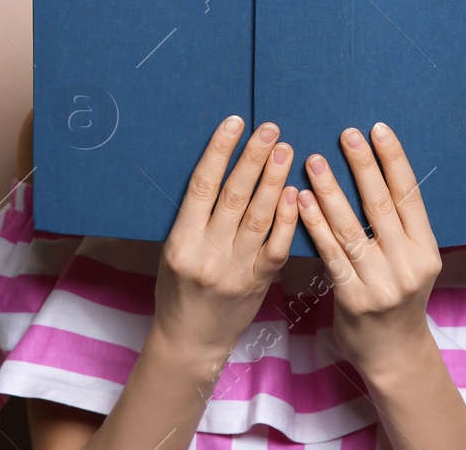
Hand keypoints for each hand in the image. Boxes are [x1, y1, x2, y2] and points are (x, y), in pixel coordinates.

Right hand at [151, 115, 299, 363]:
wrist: (191, 341)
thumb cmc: (178, 291)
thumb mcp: (172, 251)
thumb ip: (194, 218)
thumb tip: (221, 168)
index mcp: (180, 242)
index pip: (202, 186)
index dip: (219, 150)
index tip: (234, 123)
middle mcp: (207, 253)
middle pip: (233, 195)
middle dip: (253, 158)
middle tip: (269, 128)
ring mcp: (235, 270)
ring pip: (258, 216)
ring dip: (273, 179)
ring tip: (285, 149)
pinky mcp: (258, 283)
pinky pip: (276, 246)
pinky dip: (287, 218)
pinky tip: (294, 193)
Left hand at [297, 122, 441, 376]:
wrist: (393, 354)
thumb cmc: (398, 299)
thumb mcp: (412, 263)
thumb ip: (398, 228)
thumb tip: (374, 173)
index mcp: (426, 250)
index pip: (410, 195)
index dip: (394, 160)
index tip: (378, 129)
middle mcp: (408, 264)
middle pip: (381, 205)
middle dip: (363, 165)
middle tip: (346, 133)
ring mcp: (381, 283)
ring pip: (351, 226)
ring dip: (330, 189)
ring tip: (314, 160)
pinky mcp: (354, 298)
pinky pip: (330, 253)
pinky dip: (315, 224)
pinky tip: (301, 200)